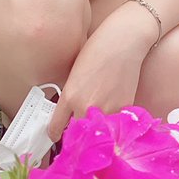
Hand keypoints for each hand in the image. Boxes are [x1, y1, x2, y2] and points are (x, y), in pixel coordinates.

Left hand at [47, 3, 156, 141]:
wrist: (124, 41)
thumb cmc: (97, 49)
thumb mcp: (75, 74)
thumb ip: (71, 95)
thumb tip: (70, 113)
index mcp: (69, 97)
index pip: (55, 128)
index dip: (54, 134)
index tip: (55, 136)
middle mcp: (85, 107)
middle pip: (76, 135)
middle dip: (75, 136)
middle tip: (76, 136)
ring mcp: (106, 110)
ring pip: (96, 134)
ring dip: (95, 134)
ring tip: (95, 132)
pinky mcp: (124, 109)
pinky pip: (114, 126)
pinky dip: (112, 127)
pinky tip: (112, 123)